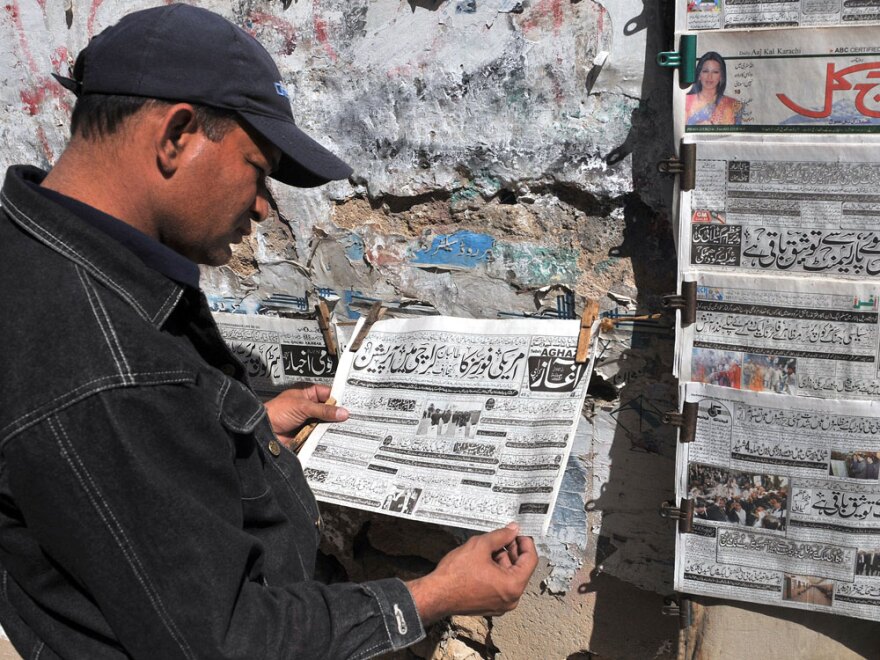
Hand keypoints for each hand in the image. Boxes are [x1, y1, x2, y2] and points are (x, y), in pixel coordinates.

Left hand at [263, 384, 347, 447]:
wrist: (264, 431)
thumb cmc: (277, 412)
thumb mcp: (303, 406)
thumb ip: (323, 410)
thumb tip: (342, 412)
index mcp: (307, 393)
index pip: (328, 393)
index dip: (339, 398)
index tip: (351, 404)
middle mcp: (309, 406)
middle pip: (329, 409)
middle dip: (337, 414)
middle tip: (351, 417)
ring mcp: (309, 420)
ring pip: (326, 422)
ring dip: (332, 426)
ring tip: (346, 427)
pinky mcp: (307, 433)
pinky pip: (321, 434)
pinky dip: (326, 436)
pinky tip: (335, 436)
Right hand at [406, 523, 537, 624]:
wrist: (436, 595)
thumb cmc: (456, 573)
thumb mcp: (480, 546)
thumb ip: (501, 536)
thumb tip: (513, 529)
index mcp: (513, 585)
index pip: (531, 560)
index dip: (526, 542)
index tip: (518, 532)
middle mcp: (511, 599)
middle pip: (520, 569)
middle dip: (512, 550)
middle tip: (502, 536)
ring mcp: (501, 605)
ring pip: (509, 576)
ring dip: (503, 560)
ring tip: (487, 547)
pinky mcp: (490, 606)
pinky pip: (500, 586)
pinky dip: (496, 572)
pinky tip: (483, 560)